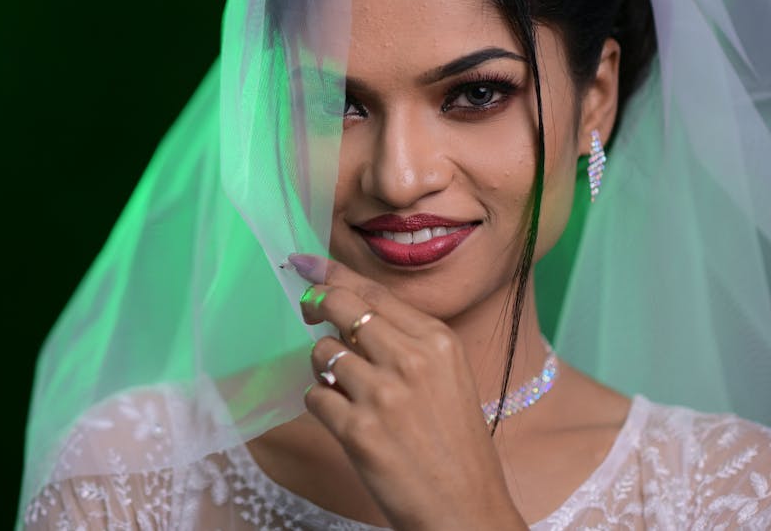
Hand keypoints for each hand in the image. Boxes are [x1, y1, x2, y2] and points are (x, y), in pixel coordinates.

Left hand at [291, 254, 526, 530]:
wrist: (465, 511)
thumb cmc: (455, 446)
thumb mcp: (448, 377)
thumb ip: (406, 340)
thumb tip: (350, 307)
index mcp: (438, 341)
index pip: (372, 290)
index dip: (331, 274)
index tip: (304, 264)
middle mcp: (411, 359)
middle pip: (341, 307)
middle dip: (316, 305)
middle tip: (307, 310)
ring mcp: (383, 394)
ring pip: (322, 352)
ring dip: (324, 368)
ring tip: (346, 389)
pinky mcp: (358, 430)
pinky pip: (314, 395)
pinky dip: (321, 404)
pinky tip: (344, 419)